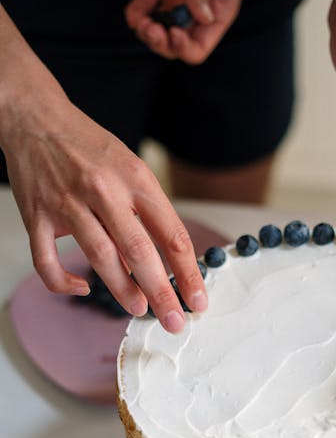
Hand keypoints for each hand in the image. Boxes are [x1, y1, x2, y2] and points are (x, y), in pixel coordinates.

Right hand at [3, 88, 206, 333]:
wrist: (34, 116)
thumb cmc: (89, 146)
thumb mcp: (131, 166)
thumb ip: (148, 209)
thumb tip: (169, 260)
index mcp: (134, 177)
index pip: (171, 233)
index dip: (188, 272)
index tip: (198, 299)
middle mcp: (103, 190)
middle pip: (140, 252)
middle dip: (161, 293)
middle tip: (173, 320)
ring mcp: (67, 203)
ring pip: (100, 258)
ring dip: (123, 290)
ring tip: (139, 309)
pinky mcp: (36, 215)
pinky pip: (47, 261)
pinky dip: (63, 283)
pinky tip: (82, 289)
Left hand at [125, 0, 245, 63]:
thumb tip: (200, 16)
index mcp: (217, 12)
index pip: (200, 47)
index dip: (186, 48)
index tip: (175, 33)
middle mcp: (195, 12)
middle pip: (176, 45)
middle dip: (162, 44)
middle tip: (151, 30)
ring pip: (158, 32)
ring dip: (147, 34)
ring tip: (141, 23)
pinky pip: (143, 8)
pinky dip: (135, 15)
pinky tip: (133, 15)